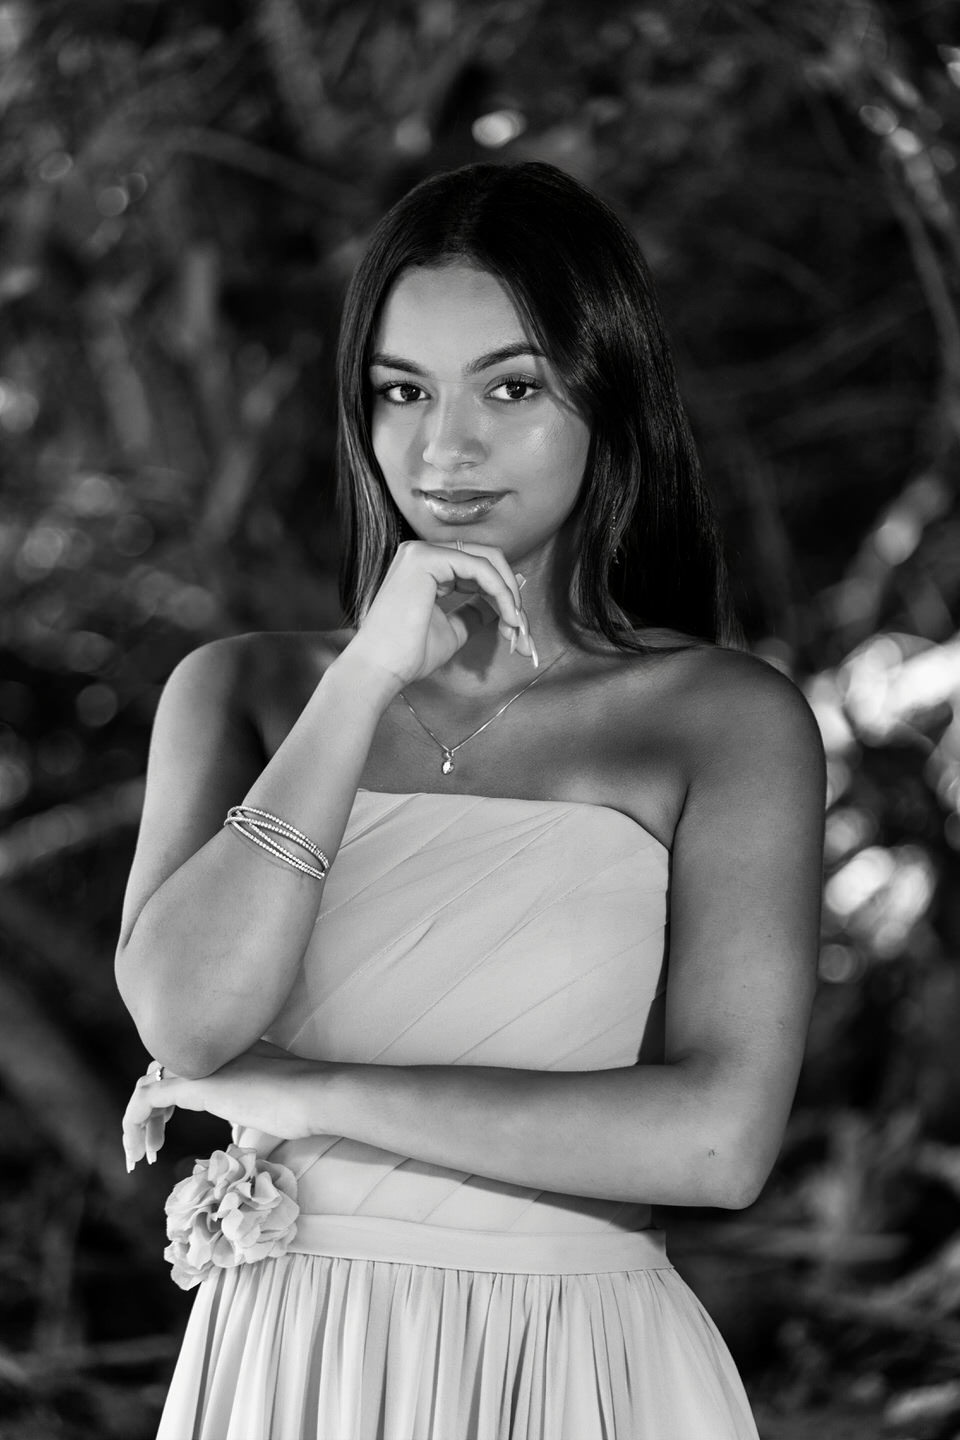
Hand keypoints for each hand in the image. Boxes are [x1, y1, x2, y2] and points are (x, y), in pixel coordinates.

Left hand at [121, 1042, 323, 1170]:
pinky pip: (146, 1101)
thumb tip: (240, 1117)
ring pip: (148, 1087)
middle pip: (159, 1075)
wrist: (313, 1094)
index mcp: (223, 1050)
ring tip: (143, 1155)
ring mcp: (199, 1065)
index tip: (164, 1132)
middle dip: (148, 1114)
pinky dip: (134, 1124)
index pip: (179, 1068)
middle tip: (152, 1147)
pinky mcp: (193, 1086)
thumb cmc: (301, 1102)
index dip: (166, 1101)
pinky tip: (139, 1149)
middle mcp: (206, 1051)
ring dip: (139, 1123)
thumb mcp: (264, 1096)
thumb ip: (244, 1099)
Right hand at [346, 540, 533, 689]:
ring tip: (517, 629)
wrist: (381, 669)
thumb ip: (475, 609)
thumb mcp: (453, 628)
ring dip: (510, 596)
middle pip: (487, 559)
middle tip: (523, 630)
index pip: (477, 568)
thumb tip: (505, 600)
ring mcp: (422, 552)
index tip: (518, 627)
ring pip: (488, 561)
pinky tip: (508, 616)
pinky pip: (481, 568)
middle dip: (511, 594)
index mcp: (425, 566)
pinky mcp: (427, 558)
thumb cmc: (409, 654)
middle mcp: (421, 552)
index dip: (503, 594)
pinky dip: (501, 592)